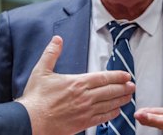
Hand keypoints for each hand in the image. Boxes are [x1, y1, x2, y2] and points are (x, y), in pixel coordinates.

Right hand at [16, 36, 134, 134]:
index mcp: (77, 83)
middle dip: (123, 88)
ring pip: (109, 104)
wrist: (30, 121)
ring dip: (121, 100)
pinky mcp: (82, 123)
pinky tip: (116, 112)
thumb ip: (51, 54)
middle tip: (132, 86)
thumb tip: (57, 39)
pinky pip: (102, 118)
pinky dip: (111, 114)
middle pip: (110, 91)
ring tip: (128, 97)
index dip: (117, 76)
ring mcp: (85, 111)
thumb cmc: (35, 98)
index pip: (103, 78)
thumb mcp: (41, 71)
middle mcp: (85, 97)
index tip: (126, 76)